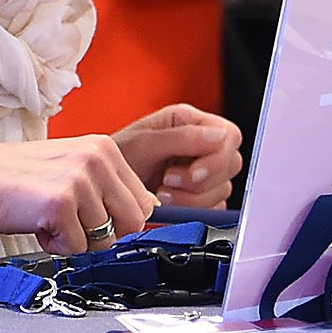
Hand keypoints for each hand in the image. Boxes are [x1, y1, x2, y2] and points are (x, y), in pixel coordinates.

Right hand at [0, 136, 155, 253]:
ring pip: (105, 240)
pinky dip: (55, 246)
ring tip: (47, 218)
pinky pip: (77, 249)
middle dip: (104, 235)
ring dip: (75, 239)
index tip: (91, 218)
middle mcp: (96, 159)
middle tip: (70, 222)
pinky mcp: (60, 204)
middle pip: (133, 223)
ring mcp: (79, 180)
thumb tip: (144, 213)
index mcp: (103, 147)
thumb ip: (105, 186)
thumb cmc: (13, 178)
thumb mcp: (70, 169)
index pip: (144, 201)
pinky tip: (36, 224)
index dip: (118, 220)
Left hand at [113, 104, 240, 209]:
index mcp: (191, 122)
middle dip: (200, 182)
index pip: (230, 136)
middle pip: (231, 165)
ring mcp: (203, 171)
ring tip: (162, 194)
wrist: (100, 184)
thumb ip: (181, 138)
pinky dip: (192, 210)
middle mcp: (201, 144)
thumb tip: (220, 137)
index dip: (216, 158)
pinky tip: (169, 204)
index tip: (191, 173)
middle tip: (168, 183)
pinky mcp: (201, 196)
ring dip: (192, 198)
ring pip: (223, 190)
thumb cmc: (115, 156)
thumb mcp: (143, 143)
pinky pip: (214, 208)